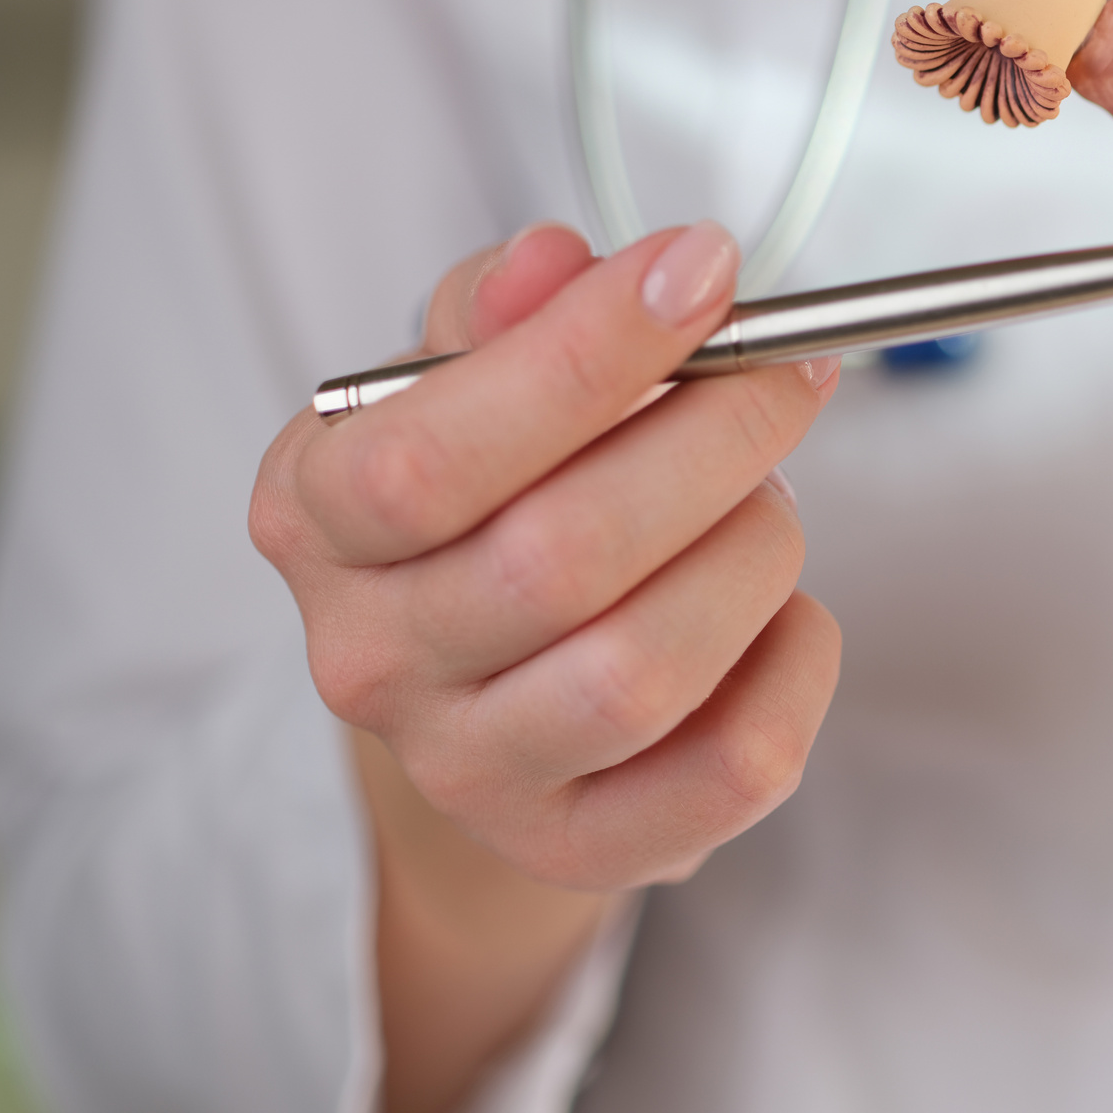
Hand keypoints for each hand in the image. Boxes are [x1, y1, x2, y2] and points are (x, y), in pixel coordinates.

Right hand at [247, 221, 842, 1112]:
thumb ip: (504, 310)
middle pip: (559, 558)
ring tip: (769, 499)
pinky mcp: (583, 845)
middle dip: (712, 440)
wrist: (485, 682)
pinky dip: (796, 667)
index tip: (705, 268)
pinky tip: (787, 609)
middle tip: (788, 373)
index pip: (431, 449)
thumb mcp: (464, 377)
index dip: (587, 352)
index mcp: (316, 517)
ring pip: (644, 670)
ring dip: (753, 552)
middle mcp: (369, 658)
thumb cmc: (493, 493)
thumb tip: (551, 266)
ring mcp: (471, 770)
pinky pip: (731, 768)